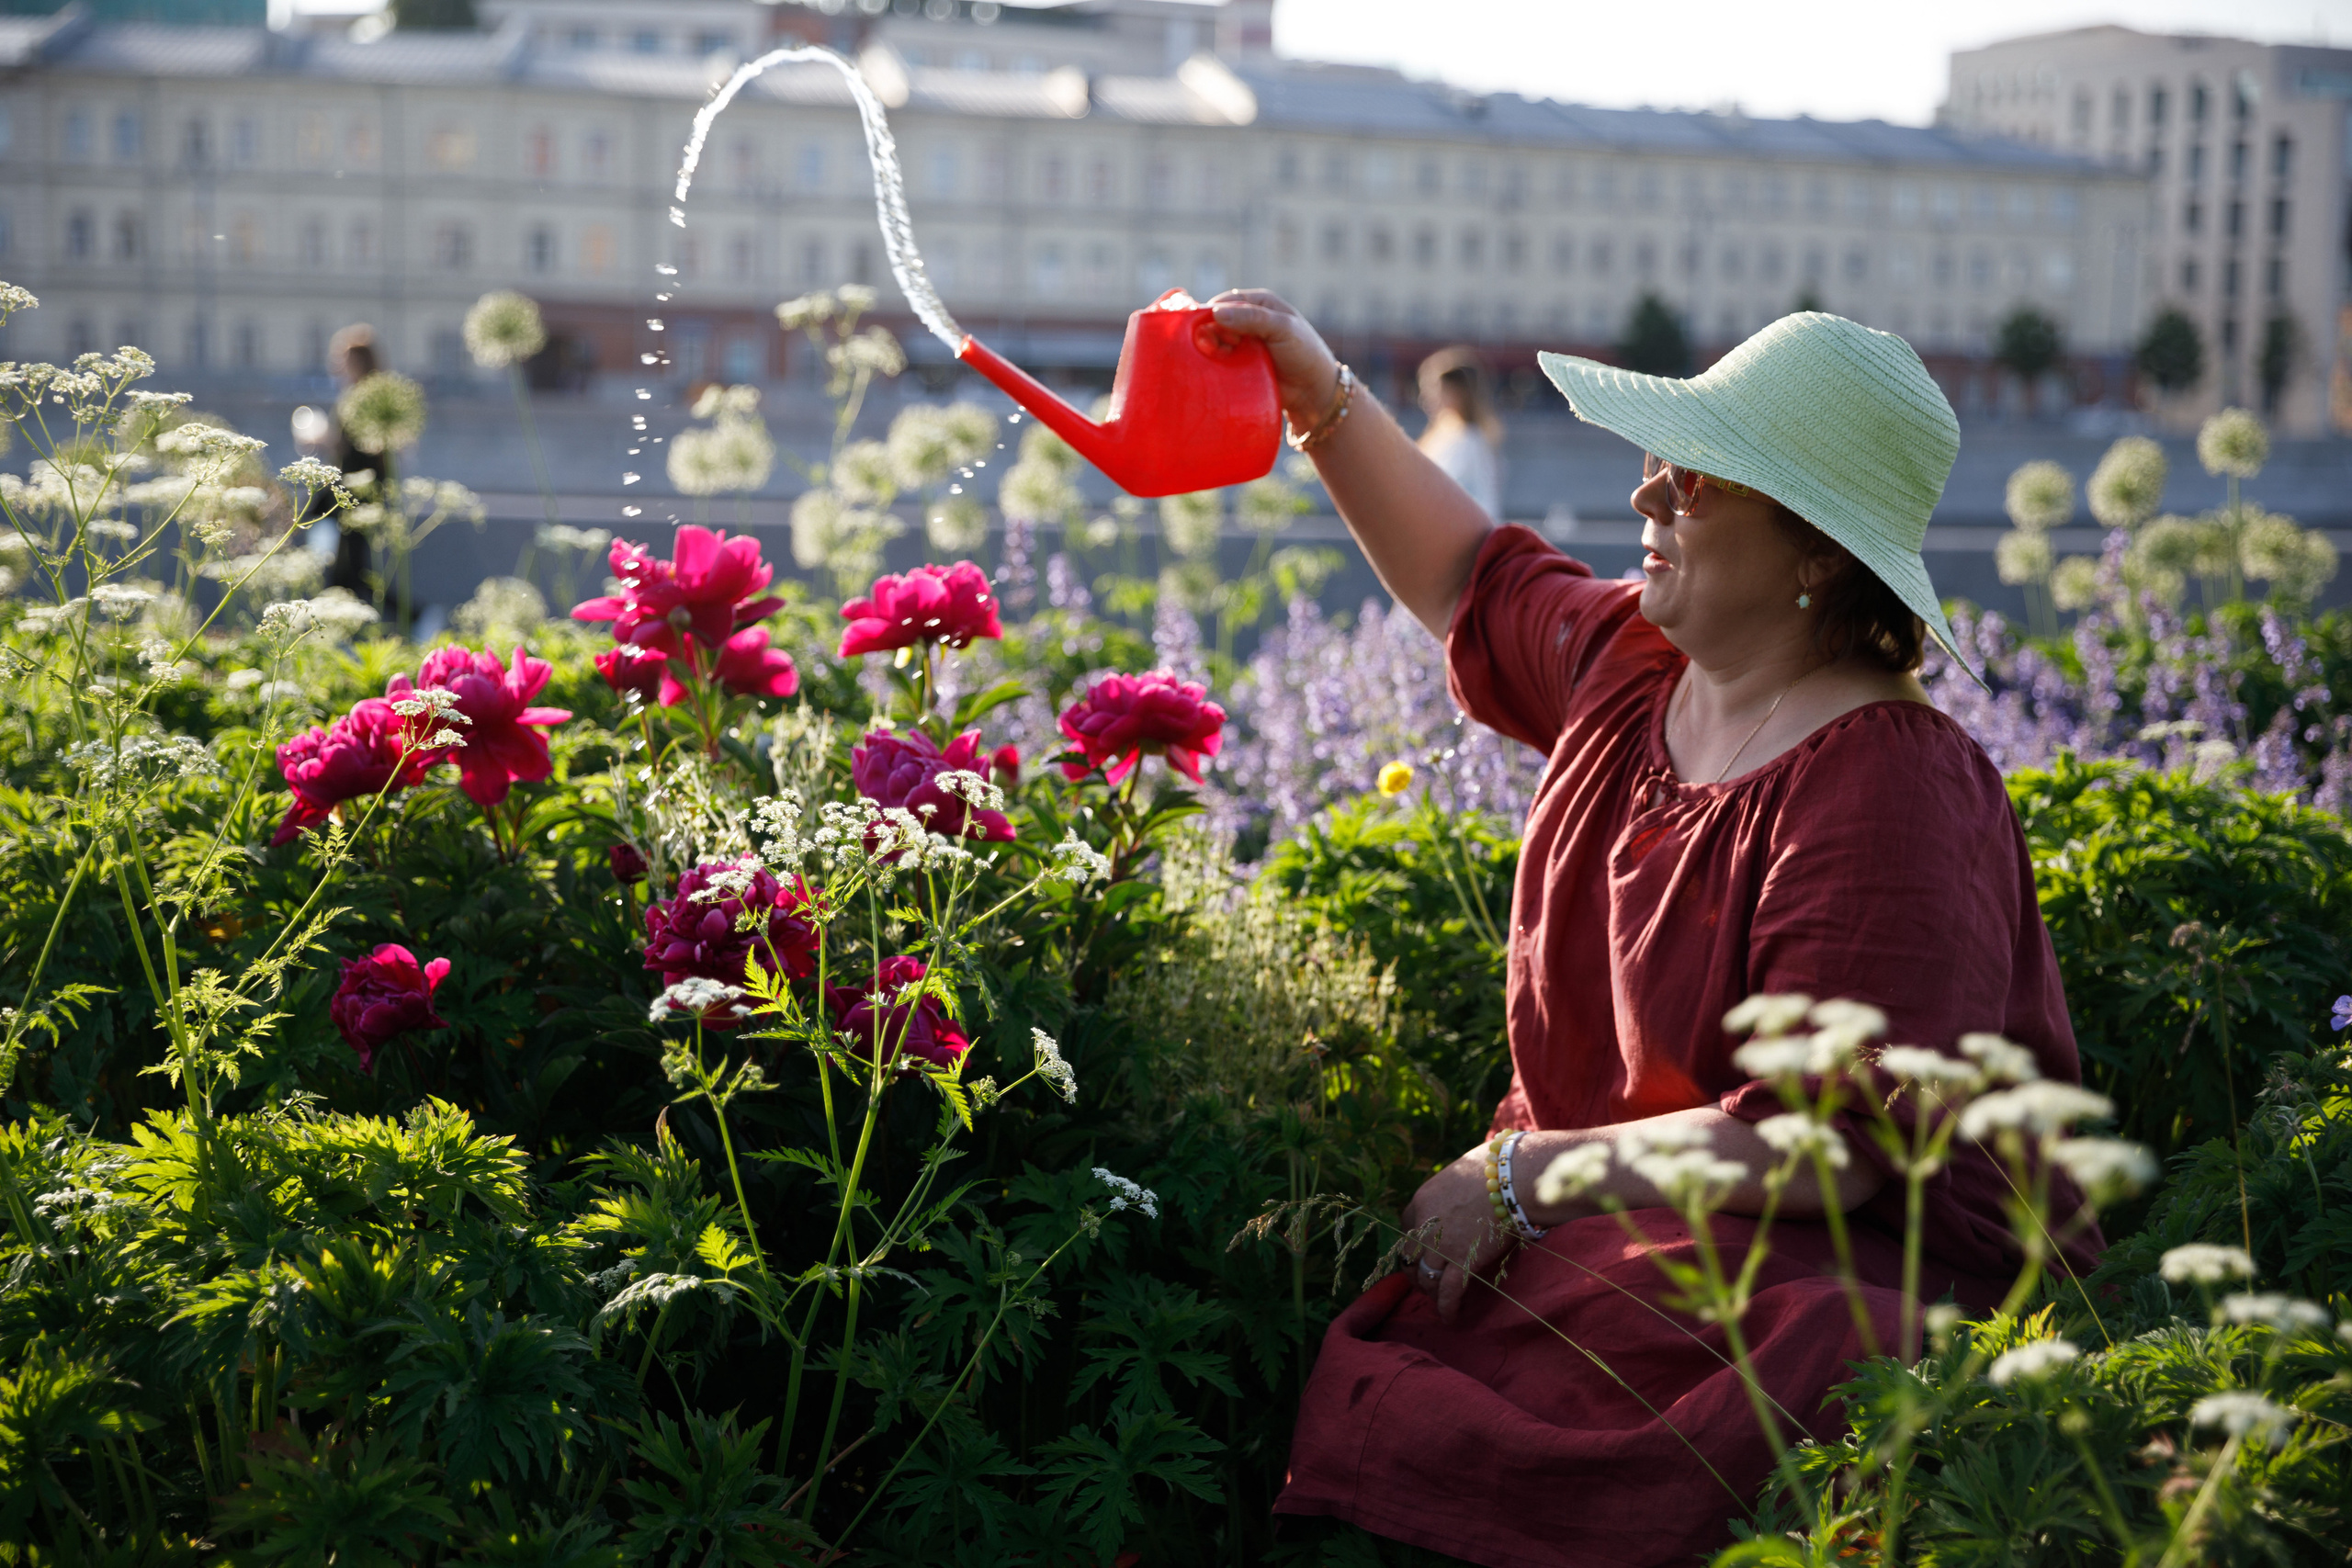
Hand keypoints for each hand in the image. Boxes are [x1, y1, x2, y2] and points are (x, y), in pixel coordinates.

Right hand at [1202, 289, 1340, 432]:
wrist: (1312, 391)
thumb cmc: (1304, 353)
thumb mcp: (1283, 328)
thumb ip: (1252, 318)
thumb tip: (1216, 313)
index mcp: (1259, 304)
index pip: (1226, 301)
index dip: (1214, 313)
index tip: (1214, 327)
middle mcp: (1247, 321)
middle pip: (1215, 321)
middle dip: (1213, 332)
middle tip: (1225, 347)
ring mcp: (1240, 345)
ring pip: (1213, 342)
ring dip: (1212, 349)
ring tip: (1224, 358)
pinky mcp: (1237, 366)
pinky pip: (1217, 362)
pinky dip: (1214, 364)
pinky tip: (1218, 369)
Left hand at [1399, 1140, 1512, 1322]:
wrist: (1514, 1177)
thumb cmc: (1496, 1167)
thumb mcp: (1461, 1173)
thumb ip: (1452, 1192)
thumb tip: (1460, 1199)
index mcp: (1423, 1199)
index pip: (1405, 1225)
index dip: (1413, 1240)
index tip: (1421, 1249)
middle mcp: (1425, 1225)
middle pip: (1410, 1255)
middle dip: (1416, 1269)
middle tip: (1425, 1279)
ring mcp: (1442, 1245)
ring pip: (1426, 1277)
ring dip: (1429, 1290)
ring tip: (1436, 1299)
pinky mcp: (1463, 1261)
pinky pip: (1449, 1292)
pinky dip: (1447, 1308)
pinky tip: (1449, 1318)